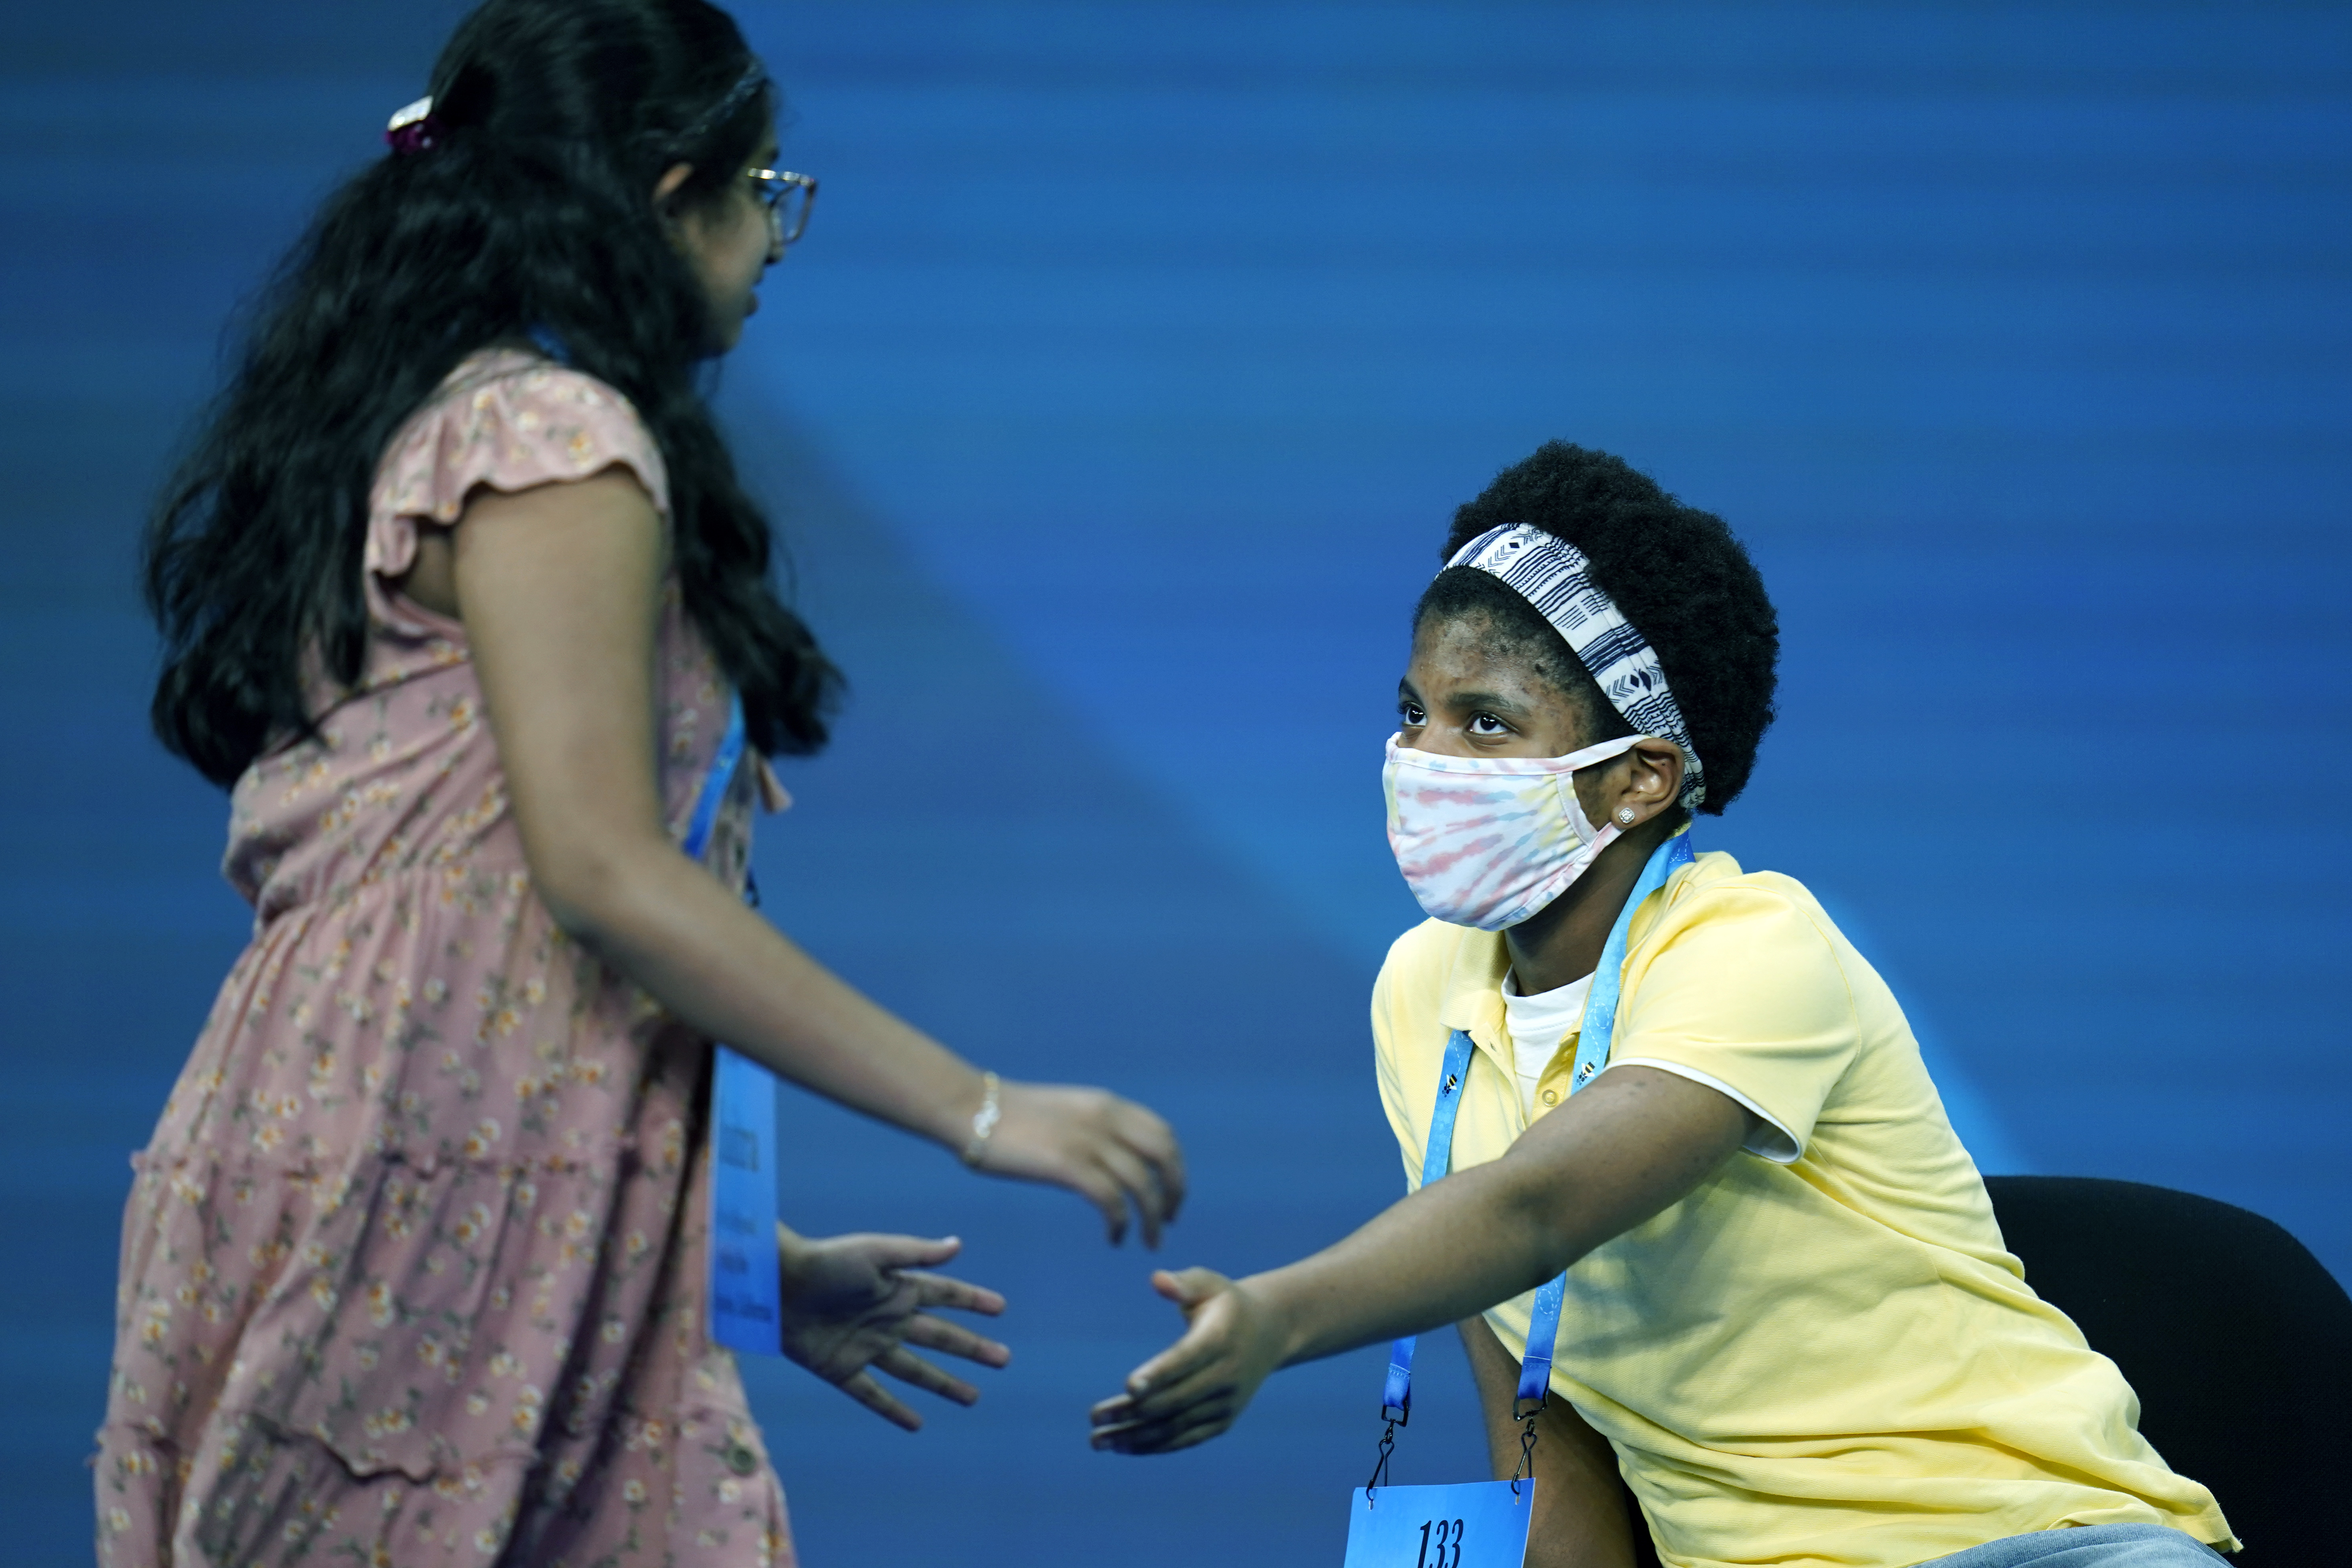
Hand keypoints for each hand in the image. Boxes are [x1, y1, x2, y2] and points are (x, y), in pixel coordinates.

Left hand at [776, 1230, 1009, 1430]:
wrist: (775, 1286)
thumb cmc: (825, 1261)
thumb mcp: (874, 1251)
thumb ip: (915, 1253)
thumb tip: (957, 1245)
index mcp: (897, 1288)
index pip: (945, 1295)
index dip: (972, 1300)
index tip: (1000, 1308)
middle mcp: (888, 1319)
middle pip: (939, 1336)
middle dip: (971, 1348)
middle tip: (1003, 1359)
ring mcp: (867, 1346)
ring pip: (915, 1370)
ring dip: (944, 1382)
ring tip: (973, 1396)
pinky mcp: (842, 1369)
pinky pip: (872, 1394)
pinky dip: (893, 1409)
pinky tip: (915, 1423)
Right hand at [968, 1080, 1185, 1247]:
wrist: (972, 1109)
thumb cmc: (1010, 1116)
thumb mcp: (1067, 1113)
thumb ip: (1094, 1128)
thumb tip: (1111, 1159)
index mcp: (1108, 1105)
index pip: (1164, 1135)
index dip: (1175, 1167)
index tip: (1171, 1193)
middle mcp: (1106, 1120)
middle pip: (1165, 1157)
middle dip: (1175, 1192)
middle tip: (1169, 1220)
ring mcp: (1088, 1141)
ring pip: (1143, 1185)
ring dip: (1153, 1218)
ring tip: (1149, 1241)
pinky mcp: (1068, 1164)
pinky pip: (1111, 1200)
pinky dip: (1120, 1223)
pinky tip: (1114, 1237)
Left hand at [1087, 1267, 1285, 1454]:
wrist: (1270, 1333)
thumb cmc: (1225, 1303)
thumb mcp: (1209, 1283)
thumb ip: (1183, 1282)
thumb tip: (1157, 1280)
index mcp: (1220, 1339)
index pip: (1186, 1359)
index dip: (1158, 1374)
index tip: (1127, 1386)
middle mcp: (1226, 1376)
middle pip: (1174, 1399)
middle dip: (1132, 1411)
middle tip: (1093, 1417)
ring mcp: (1226, 1403)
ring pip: (1176, 1426)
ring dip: (1135, 1436)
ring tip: (1098, 1440)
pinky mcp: (1223, 1421)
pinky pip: (1186, 1439)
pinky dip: (1154, 1446)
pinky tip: (1123, 1446)